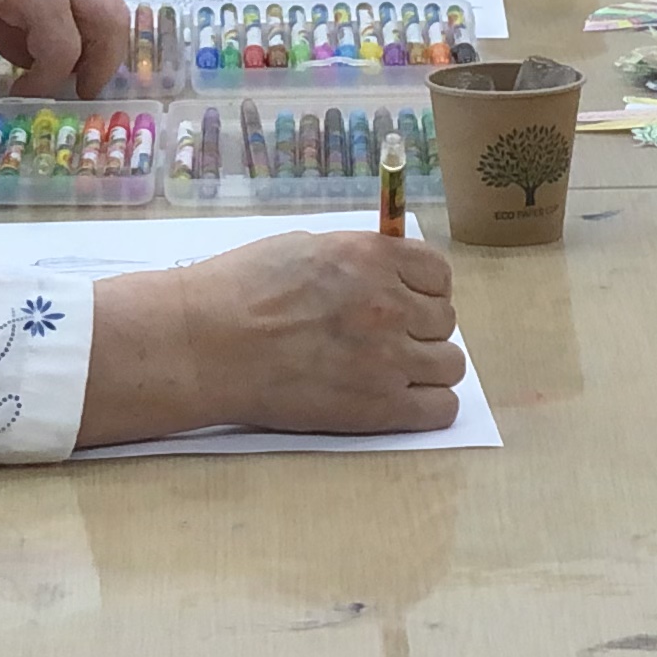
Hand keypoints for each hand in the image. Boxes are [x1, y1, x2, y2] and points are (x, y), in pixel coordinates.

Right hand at [0, 0, 132, 92]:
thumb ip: (15, 25)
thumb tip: (33, 63)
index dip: (101, 38)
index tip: (87, 69)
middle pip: (113, 13)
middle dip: (107, 58)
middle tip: (87, 88)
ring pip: (93, 30)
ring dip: (76, 70)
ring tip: (47, 92)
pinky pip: (58, 43)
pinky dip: (48, 72)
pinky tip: (24, 85)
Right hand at [83, 231, 464, 443]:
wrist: (206, 345)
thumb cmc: (238, 291)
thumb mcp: (304, 247)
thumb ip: (355, 260)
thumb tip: (383, 273)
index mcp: (372, 258)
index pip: (438, 273)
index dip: (425, 289)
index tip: (408, 300)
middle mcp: (390, 305)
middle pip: (445, 321)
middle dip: (421, 328)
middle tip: (388, 339)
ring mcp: (389, 358)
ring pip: (451, 366)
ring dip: (429, 368)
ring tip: (393, 372)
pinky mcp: (379, 407)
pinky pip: (439, 409)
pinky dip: (429, 406)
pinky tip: (403, 402)